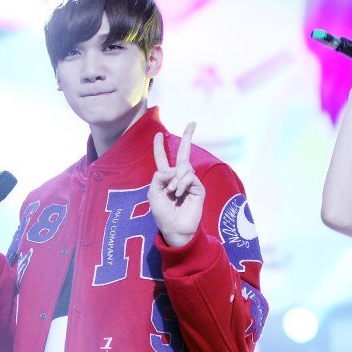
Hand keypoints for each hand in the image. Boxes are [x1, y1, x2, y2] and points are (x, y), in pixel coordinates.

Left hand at [148, 123, 205, 247]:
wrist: (175, 228)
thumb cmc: (162, 213)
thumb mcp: (153, 193)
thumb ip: (159, 176)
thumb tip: (174, 169)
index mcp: (165, 178)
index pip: (162, 159)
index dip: (160, 147)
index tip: (159, 134)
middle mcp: (178, 177)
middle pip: (183, 153)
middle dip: (187, 137)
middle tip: (192, 122)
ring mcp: (189, 182)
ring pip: (183, 167)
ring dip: (175, 179)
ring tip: (173, 193)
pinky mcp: (198, 188)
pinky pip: (189, 176)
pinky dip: (182, 183)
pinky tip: (179, 194)